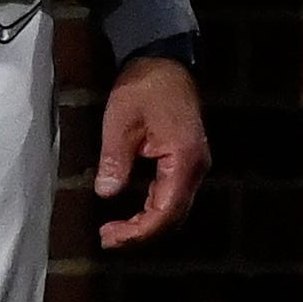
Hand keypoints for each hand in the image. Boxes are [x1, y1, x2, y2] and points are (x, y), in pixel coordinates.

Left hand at [96, 54, 209, 249]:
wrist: (164, 61)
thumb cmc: (143, 88)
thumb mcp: (120, 123)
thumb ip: (115, 160)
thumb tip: (106, 194)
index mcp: (183, 160)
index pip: (165, 211)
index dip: (139, 231)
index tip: (110, 237)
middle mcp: (196, 168)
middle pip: (173, 216)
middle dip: (141, 234)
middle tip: (107, 239)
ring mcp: (194, 165)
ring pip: (174, 209)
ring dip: (147, 224)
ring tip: (115, 232)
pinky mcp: (186, 161)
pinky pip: (172, 195)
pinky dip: (152, 209)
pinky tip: (131, 213)